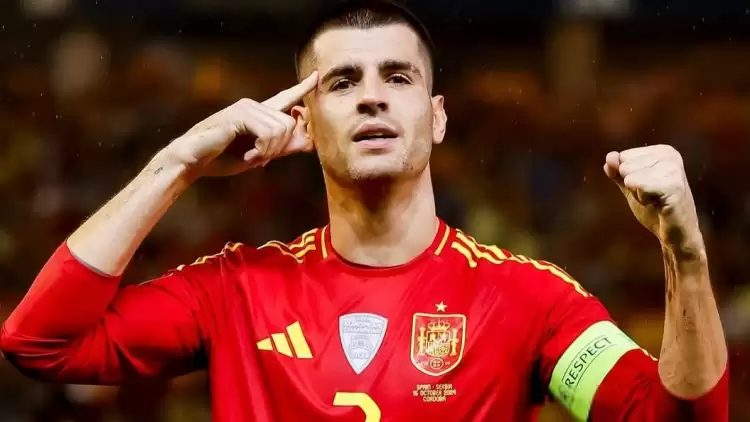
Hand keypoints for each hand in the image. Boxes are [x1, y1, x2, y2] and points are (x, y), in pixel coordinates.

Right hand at [165, 71, 317, 176]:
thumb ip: (282, 148)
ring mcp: (246, 108)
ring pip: (282, 129)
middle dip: (279, 148)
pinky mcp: (240, 115)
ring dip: (269, 152)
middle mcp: (254, 105)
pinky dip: (261, 152)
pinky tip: (246, 158)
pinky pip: (268, 134)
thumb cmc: (221, 158)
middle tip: (259, 159)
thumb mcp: (259, 156)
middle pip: (290, 124)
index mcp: (258, 113)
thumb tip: (309, 143)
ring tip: (250, 159)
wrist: (192, 161)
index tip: (316, 76)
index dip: (302, 88)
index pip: (285, 98)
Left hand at [603, 145, 702, 253]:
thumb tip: (610, 156)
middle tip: (652, 197)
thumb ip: (617, 171)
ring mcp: (674, 169)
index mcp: (662, 151)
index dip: (628, 178)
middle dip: (632, 187)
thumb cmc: (654, 209)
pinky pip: (640, 186)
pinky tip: (658, 204)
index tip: (647, 188)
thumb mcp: (630, 187)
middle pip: (625, 166)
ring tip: (656, 201)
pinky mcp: (674, 186)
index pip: (623, 157)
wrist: (676, 234)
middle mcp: (670, 156)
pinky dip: (643, 199)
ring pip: (631, 177)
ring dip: (638, 194)